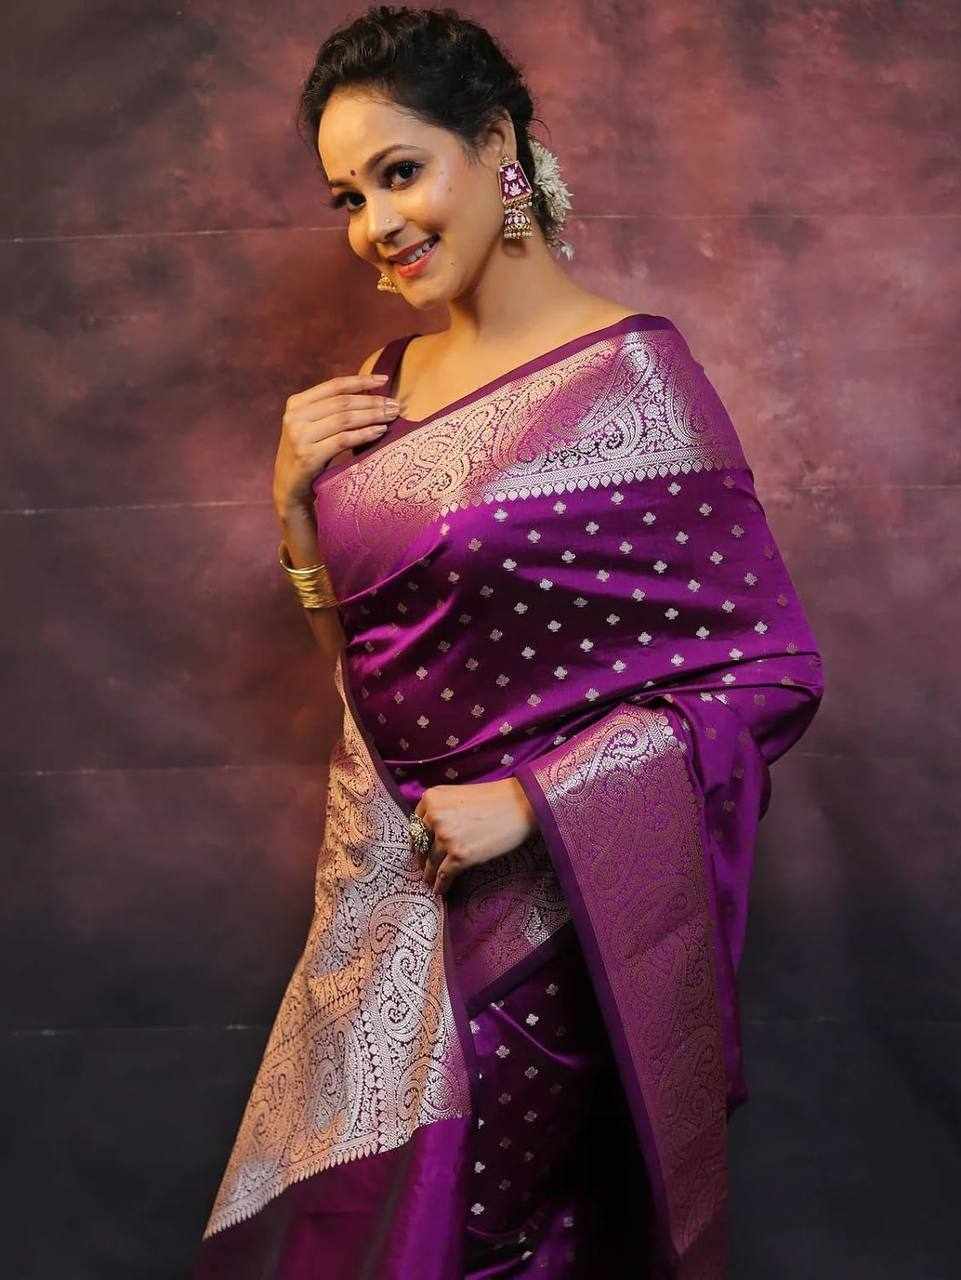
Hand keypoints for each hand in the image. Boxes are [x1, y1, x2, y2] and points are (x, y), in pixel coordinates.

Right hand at [272, 372, 398, 515]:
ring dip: (372, 416)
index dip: (360, 381)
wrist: (289, 487)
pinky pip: (343, 440)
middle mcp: (295, 417)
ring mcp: (300, 436)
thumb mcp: (312, 426)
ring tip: (391, 416)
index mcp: (296, 403)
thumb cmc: (308, 454)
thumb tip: (368, 391)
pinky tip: (380, 432)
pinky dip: (364, 434)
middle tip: (394, 404)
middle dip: (372, 402)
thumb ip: (330, 409)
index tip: (383, 380)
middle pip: (342, 403)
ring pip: (344, 419)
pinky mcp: (308, 456)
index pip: (334, 386)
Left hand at [414, 778, 538, 895]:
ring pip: (431, 862)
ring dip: (429, 874)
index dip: (418, 840)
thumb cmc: (494, 799)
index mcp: (431, 799)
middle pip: (421, 845)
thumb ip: (441, 809)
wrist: (520, 805)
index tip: (420, 850)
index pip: (415, 825)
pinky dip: (441, 885)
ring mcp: (446, 837)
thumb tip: (431, 833)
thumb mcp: (458, 796)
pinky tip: (440, 890)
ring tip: (430, 881)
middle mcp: (434, 817)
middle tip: (423, 868)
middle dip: (422, 859)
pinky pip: (443, 875)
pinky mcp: (459, 855)